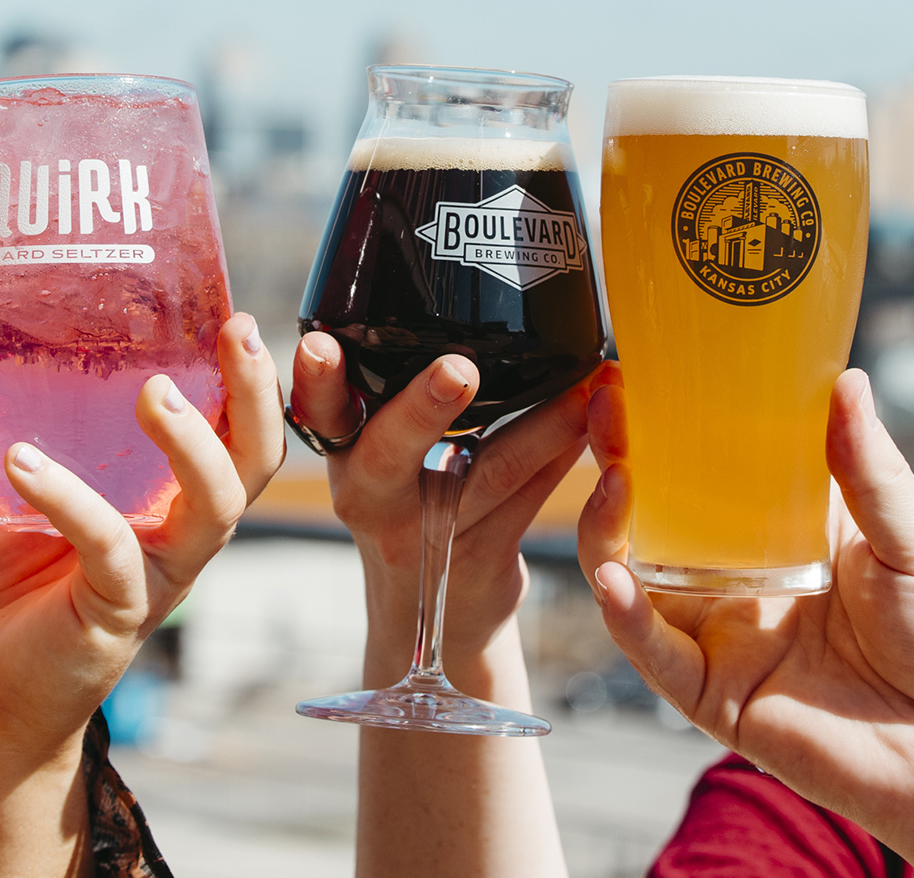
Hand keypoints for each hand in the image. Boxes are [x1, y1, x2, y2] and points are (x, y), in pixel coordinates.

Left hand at [0, 313, 283, 877]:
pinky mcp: (117, 613)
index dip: (252, 376)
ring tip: (153, 392)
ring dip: (194, 444)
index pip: (234, 427)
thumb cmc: (4, 590)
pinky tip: (21, 461)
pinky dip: (70, 498)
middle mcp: (178, 531)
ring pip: (215, 505)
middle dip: (257, 392)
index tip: (238, 312)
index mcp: (166, 495)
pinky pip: (111, 547)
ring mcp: (156, 574)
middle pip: (255, 459)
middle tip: (237, 330)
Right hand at [290, 334, 606, 877]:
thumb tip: (450, 300)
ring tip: (584, 384)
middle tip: (456, 370)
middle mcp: (375, 496)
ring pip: (491, 472)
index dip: (316, 381)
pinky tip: (596, 419)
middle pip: (392, 450)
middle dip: (424, 407)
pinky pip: (532, 496)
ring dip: (542, 425)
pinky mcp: (482, 558)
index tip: (320, 347)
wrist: (435, 613)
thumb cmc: (409, 507)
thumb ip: (390, 397)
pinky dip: (566, 452)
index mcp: (343, 456)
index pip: (319, 411)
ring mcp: (427, 535)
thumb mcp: (378, 458)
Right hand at [580, 368, 913, 877]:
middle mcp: (742, 585)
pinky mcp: (716, 696)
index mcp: (788, 540)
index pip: (710, 477)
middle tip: (605, 411)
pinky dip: (625, 615)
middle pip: (654, 521)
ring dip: (607, 531)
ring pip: (634, 580)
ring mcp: (724, 639)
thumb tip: (847, 384)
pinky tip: (613, 578)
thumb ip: (869, 472)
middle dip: (619, 464)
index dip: (671, 431)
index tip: (643, 380)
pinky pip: (653, 653)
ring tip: (612, 483)